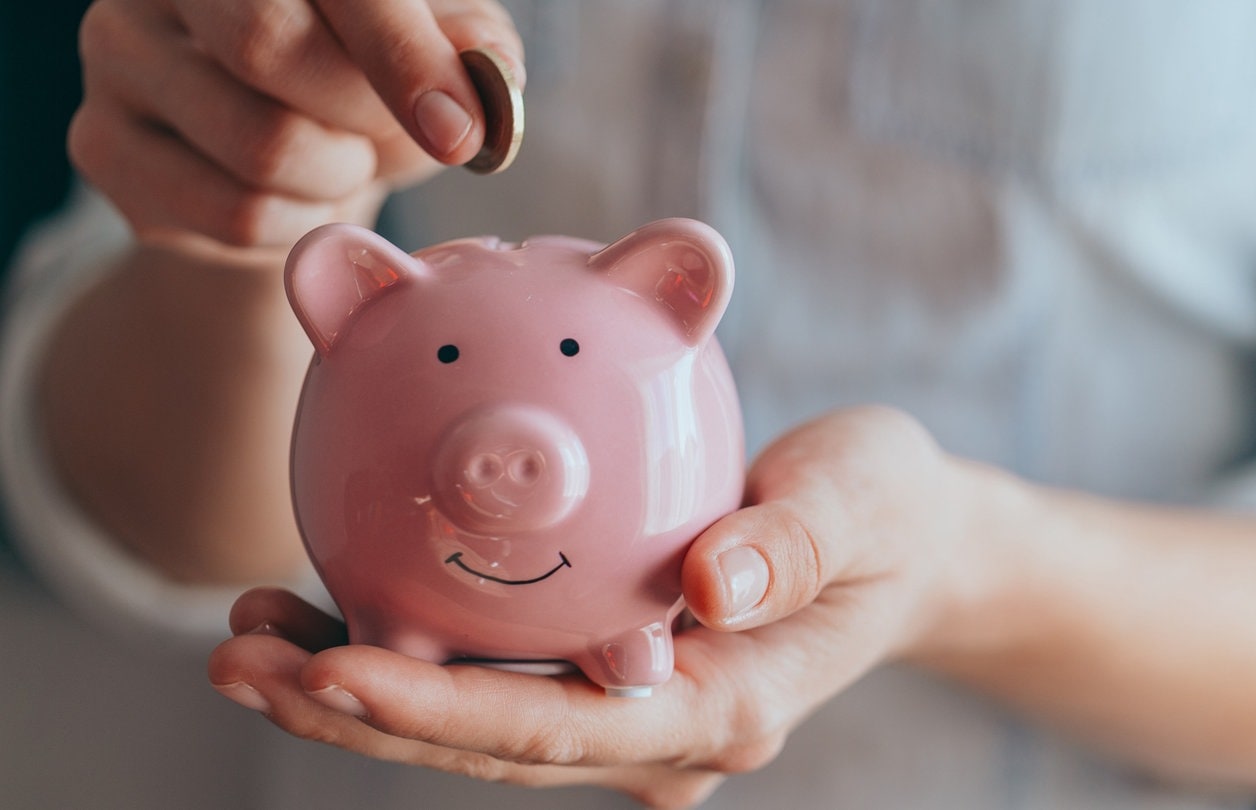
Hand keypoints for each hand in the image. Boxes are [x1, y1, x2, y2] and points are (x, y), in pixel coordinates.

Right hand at [69, 0, 523, 247]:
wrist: (278, 137)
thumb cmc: (370, 70)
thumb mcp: (440, 41)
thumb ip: (471, 47)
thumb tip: (485, 87)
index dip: (402, 55)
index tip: (457, 131)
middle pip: (267, 46)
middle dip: (366, 117)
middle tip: (399, 135)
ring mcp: (118, 53)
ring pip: (258, 148)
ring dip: (338, 180)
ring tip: (343, 160)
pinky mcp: (102, 144)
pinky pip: (233, 215)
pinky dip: (297, 225)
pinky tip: (297, 196)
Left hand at [208, 407, 1005, 808]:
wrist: (901, 545)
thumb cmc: (886, 513)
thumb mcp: (866, 499)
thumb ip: (797, 542)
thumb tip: (714, 588)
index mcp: (720, 705)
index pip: (561, 727)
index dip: (441, 715)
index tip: (332, 668)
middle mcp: (661, 728)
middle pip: (489, 744)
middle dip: (358, 713)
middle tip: (240, 657)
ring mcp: (629, 710)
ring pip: (473, 720)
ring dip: (354, 690)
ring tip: (245, 635)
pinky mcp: (605, 674)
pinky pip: (491, 675)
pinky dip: (404, 650)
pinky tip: (323, 604)